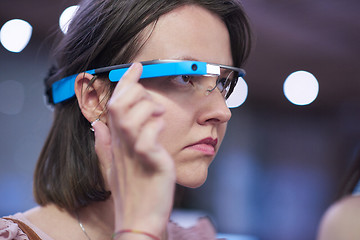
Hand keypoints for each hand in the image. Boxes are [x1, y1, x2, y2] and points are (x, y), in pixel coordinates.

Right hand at [91, 63, 175, 236]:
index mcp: (115, 141)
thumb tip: (97, 126)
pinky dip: (156, 124)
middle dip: (136, 91)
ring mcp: (134, 151)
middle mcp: (121, 143)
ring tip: (159, 114)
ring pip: (131, 115)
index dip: (126, 82)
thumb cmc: (131, 191)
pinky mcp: (149, 160)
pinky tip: (162, 126)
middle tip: (151, 99)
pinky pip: (148, 135)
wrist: (139, 218)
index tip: (136, 67)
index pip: (115, 103)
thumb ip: (104, 144)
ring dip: (147, 106)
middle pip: (119, 104)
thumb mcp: (114, 166)